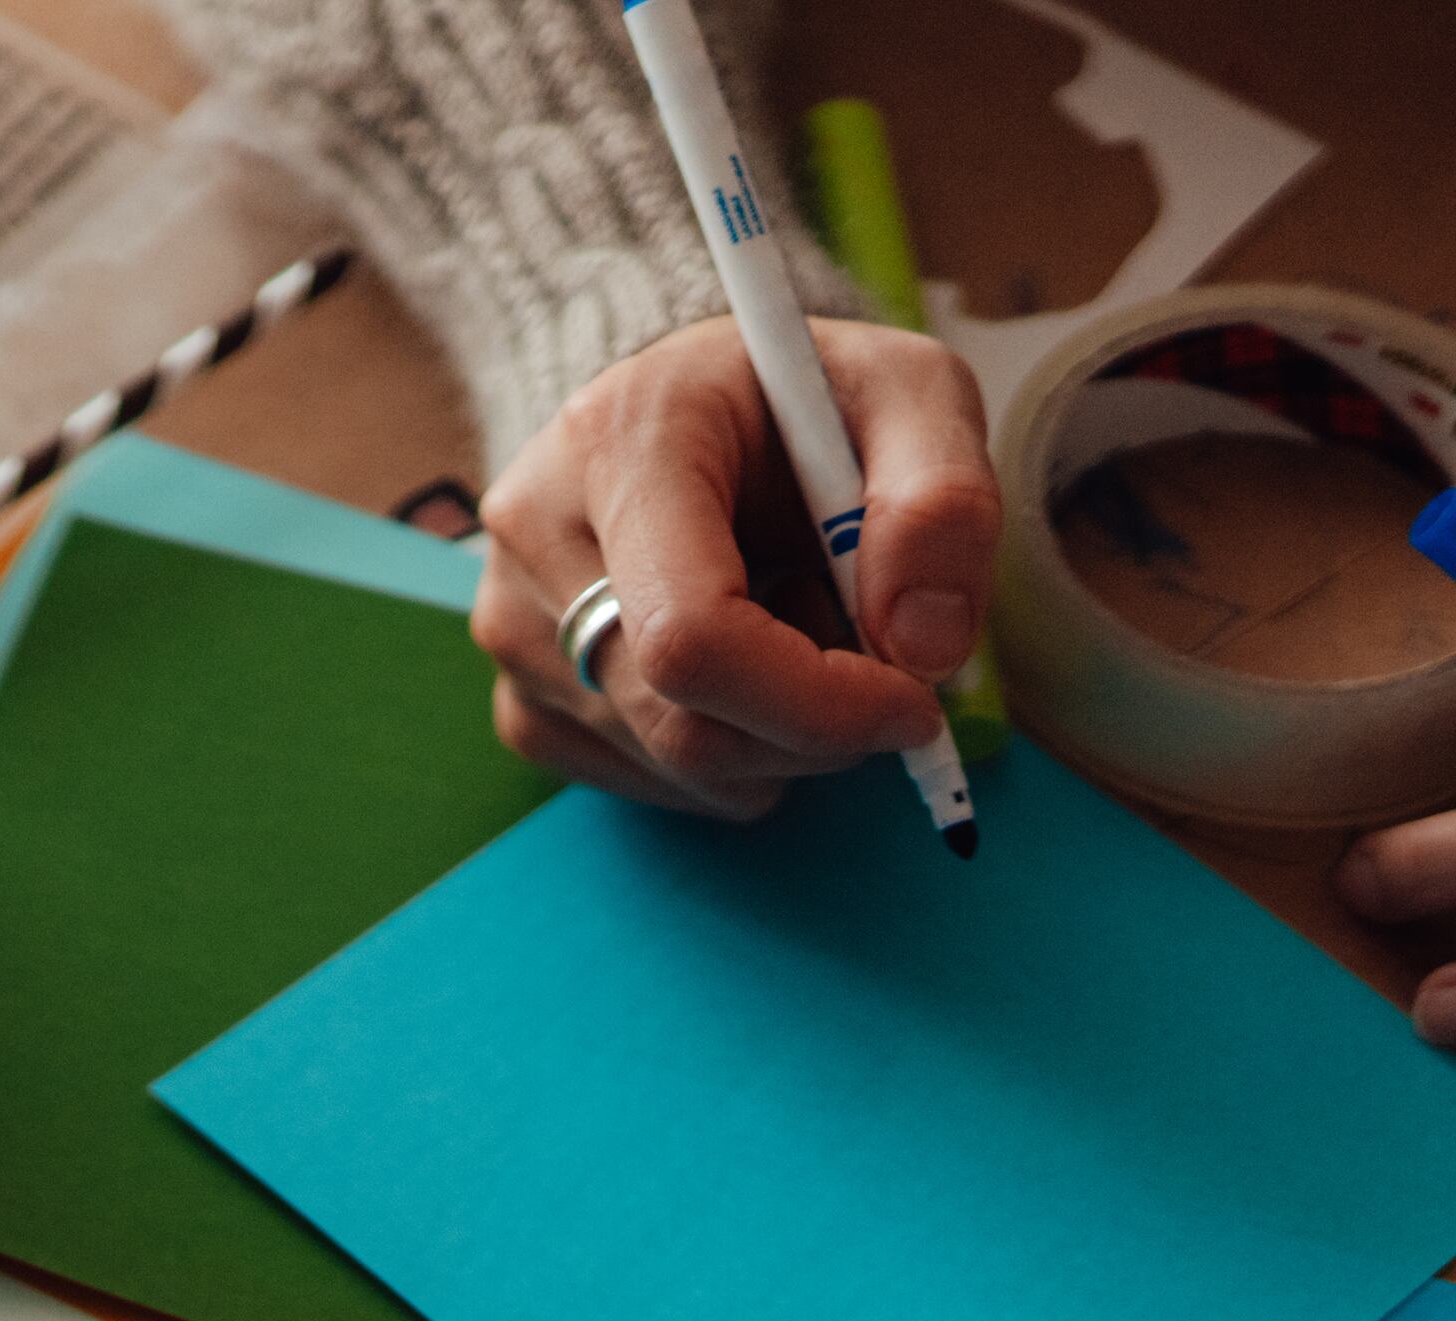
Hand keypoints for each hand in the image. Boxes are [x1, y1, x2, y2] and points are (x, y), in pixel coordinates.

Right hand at [471, 317, 997, 817]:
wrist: (703, 412)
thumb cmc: (805, 402)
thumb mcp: (911, 395)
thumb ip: (943, 501)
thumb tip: (923, 650)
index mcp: (621, 443)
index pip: (691, 635)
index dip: (816, 702)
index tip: (913, 706)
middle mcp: (537, 537)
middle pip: (688, 725)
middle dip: (818, 728)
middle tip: (883, 665)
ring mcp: (513, 628)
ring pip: (679, 770)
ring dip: (783, 739)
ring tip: (796, 626)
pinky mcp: (522, 700)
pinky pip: (653, 790)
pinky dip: (735, 761)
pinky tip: (745, 670)